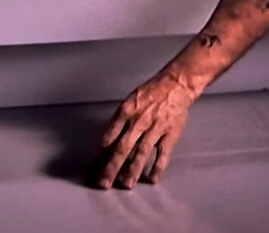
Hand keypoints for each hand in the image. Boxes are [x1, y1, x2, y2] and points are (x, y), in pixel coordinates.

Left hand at [89, 73, 195, 188]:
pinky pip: (162, 154)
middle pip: (121, 148)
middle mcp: (138, 121)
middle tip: (103, 182)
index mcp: (125, 111)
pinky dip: (157, 167)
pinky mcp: (169, 134)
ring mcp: (154, 128)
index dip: (99, 154)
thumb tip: (107, 141)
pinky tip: (152, 179)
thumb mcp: (129, 100)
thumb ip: (119, 121)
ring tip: (125, 184)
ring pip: (141, 153)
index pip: (108, 137)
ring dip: (132, 171)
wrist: (176, 84)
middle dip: (111, 167)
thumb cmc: (152, 92)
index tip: (93, 167)